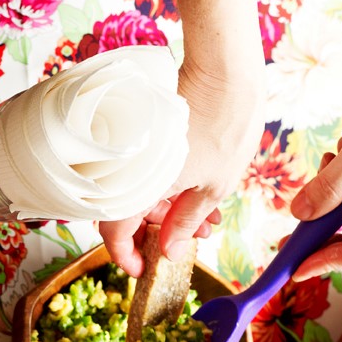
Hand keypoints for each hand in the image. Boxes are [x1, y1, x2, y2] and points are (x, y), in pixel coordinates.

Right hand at [100, 58, 264, 275]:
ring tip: (204, 219)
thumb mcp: (214, 186)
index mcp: (139, 185)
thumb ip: (186, 222)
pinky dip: (168, 188)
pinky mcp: (147, 139)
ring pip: (140, 193)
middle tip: (188, 241)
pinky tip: (196, 193)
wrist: (226, 72)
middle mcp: (129, 169)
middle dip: (158, 233)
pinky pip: (148, 173)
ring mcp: (137, 153)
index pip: (114, 232)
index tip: (142, 269)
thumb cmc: (224, 124)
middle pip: (127, 214)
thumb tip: (170, 252)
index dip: (126, 256)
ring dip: (167, 211)